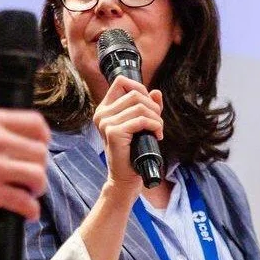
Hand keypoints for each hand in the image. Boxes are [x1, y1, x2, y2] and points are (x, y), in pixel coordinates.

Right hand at [0, 109, 50, 217]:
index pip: (36, 124)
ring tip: (28, 194)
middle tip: (30, 177)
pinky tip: (26, 212)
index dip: (43, 139)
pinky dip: (31, 210)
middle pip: (41, 153)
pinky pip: (25, 202)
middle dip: (39, 167)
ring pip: (38, 176)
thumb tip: (14, 142)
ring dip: (37, 188)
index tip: (40, 149)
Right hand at [92, 75, 163, 197]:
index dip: (140, 88)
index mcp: (105, 109)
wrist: (126, 177)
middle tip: (158, 124)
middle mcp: (102, 114)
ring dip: (156, 118)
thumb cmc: (134, 152)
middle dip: (153, 107)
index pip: (121, 81)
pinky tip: (157, 136)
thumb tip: (156, 92)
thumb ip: (147, 107)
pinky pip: (141, 120)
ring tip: (158, 131)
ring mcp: (105, 123)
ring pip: (140, 107)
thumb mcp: (141, 125)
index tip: (149, 105)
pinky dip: (155, 126)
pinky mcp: (113, 132)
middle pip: (135, 93)